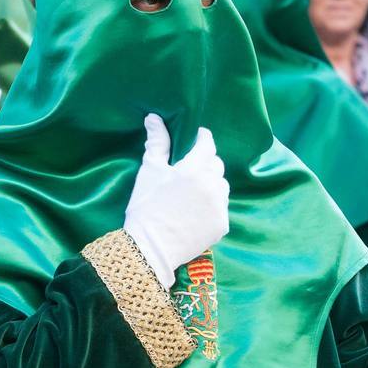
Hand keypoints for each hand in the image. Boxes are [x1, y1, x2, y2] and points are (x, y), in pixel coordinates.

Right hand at [123, 114, 229, 288]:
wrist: (150, 249)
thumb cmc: (146, 207)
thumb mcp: (149, 171)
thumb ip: (157, 142)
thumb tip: (155, 118)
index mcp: (194, 169)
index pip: (207, 144)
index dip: (201, 139)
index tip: (194, 140)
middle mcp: (212, 185)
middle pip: (216, 164)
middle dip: (205, 163)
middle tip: (188, 172)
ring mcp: (220, 206)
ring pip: (221, 185)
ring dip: (211, 184)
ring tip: (192, 193)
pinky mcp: (222, 224)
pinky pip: (221, 207)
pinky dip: (212, 206)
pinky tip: (195, 212)